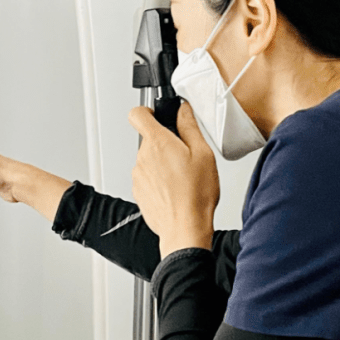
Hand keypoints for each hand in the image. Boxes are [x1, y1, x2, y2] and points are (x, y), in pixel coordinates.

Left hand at [129, 101, 218, 257]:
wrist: (184, 228)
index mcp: (157, 143)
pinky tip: (175, 190)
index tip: (157, 115)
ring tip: (183, 177)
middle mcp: (142, 158)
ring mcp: (138, 176)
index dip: (147, 111)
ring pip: (149, 160)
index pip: (137, 114)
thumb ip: (190, 127)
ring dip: (163, 164)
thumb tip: (183, 111)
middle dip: (165, 144)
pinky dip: (159, 180)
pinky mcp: (138, 192)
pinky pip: (148, 178)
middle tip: (185, 156)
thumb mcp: (203, 154)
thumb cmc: (195, 195)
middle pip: (149, 140)